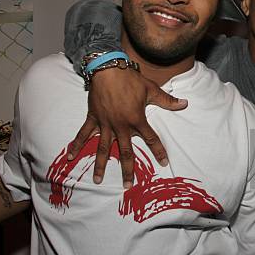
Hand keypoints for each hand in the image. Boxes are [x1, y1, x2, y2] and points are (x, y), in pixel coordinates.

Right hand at [67, 67, 186, 187]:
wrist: (108, 69)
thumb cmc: (131, 80)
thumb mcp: (152, 90)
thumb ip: (168, 101)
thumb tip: (185, 103)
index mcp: (136, 120)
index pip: (151, 139)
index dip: (159, 151)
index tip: (164, 163)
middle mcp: (121, 126)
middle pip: (125, 152)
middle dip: (127, 169)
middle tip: (128, 185)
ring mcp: (105, 124)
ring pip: (102, 148)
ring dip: (100, 164)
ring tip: (97, 180)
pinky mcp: (93, 118)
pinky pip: (83, 134)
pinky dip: (76, 144)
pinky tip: (69, 156)